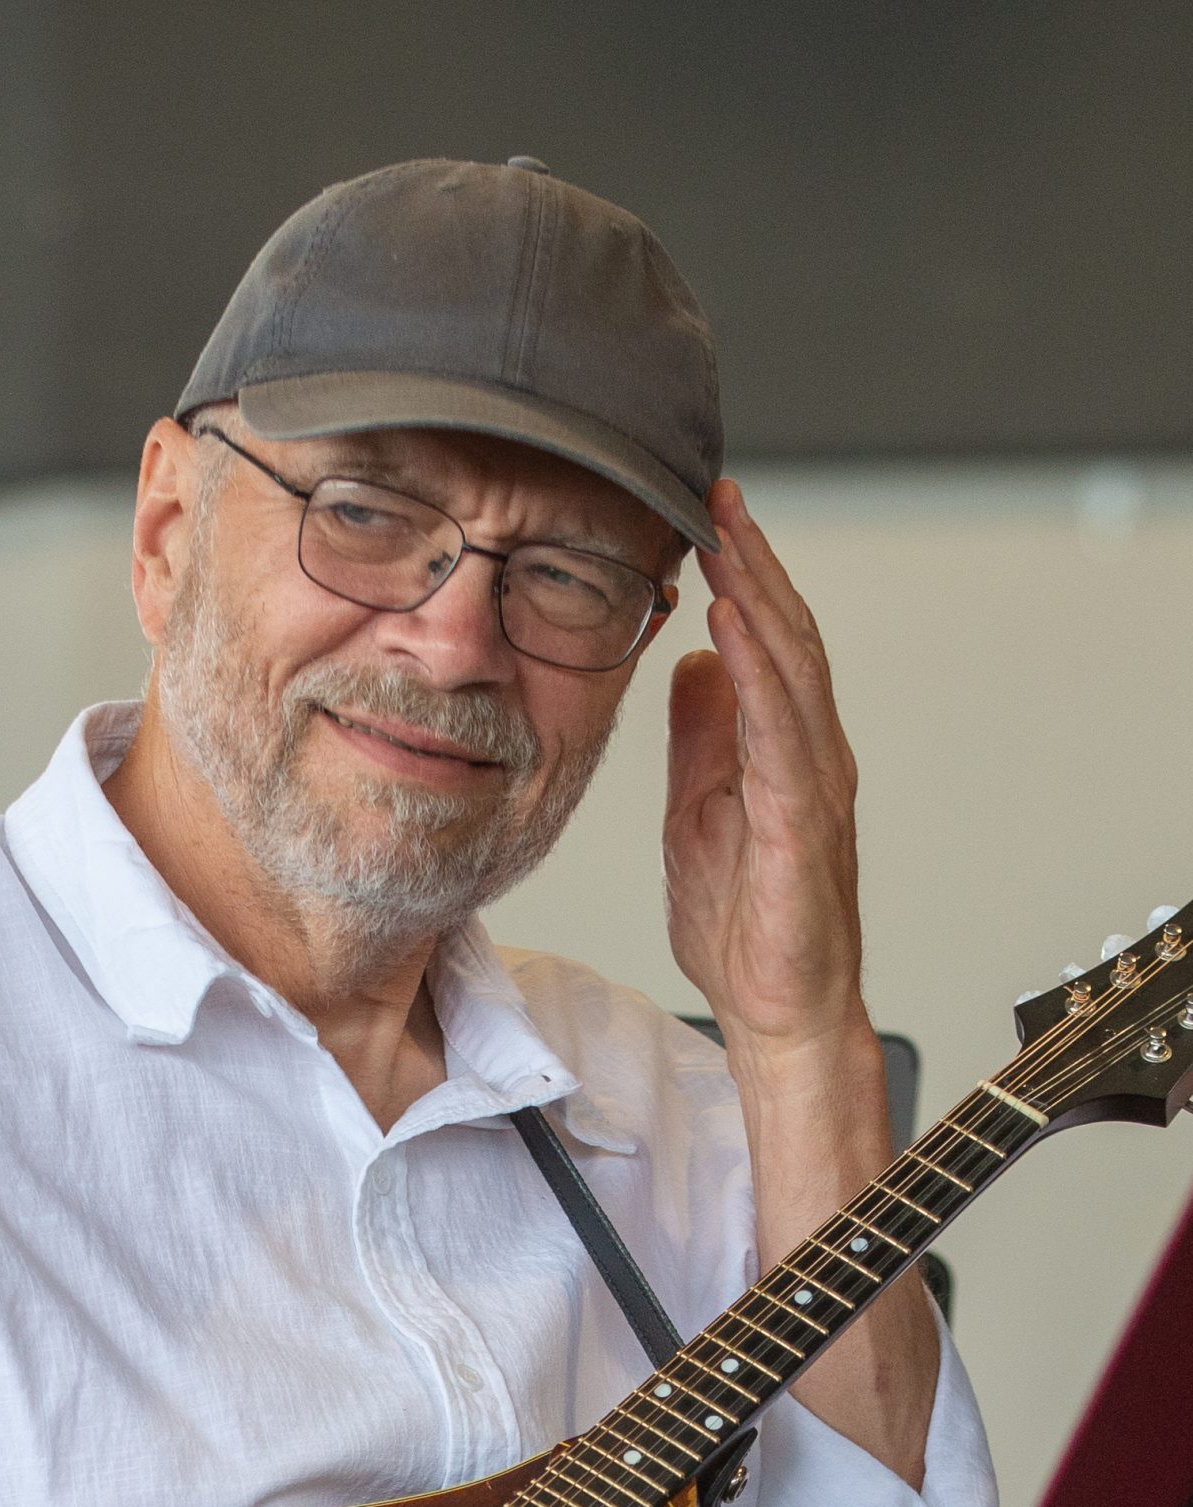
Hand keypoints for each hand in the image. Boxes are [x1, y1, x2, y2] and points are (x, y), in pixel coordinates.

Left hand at [663, 479, 865, 1063]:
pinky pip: (783, 736)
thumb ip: (704, 739)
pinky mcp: (801, 826)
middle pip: (789, 638)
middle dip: (756, 562)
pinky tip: (732, 631)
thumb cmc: (748, 929)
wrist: (778, 1012)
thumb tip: (694, 667)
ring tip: (727, 538)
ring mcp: (813, 788)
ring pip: (794, 672)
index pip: (769, 645)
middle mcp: (811, 757)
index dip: (744, 576)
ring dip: (759, 599)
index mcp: (785, 752)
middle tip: (720, 493)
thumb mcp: (701, 811)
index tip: (708, 513)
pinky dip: (759, 677)